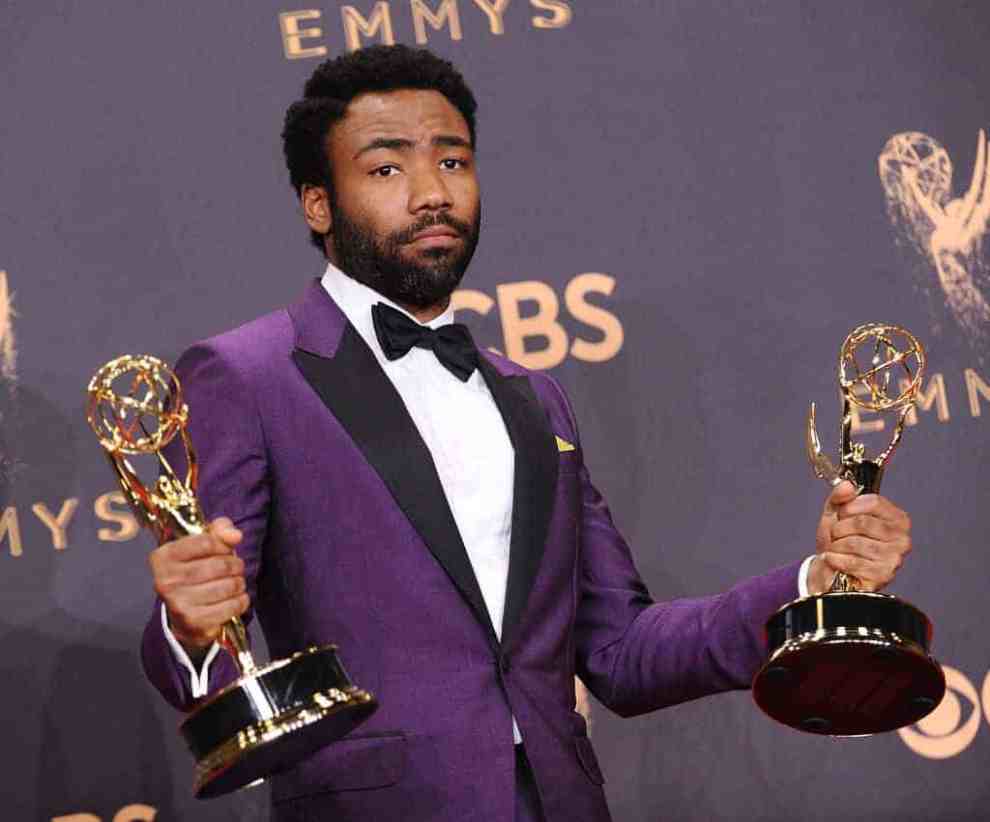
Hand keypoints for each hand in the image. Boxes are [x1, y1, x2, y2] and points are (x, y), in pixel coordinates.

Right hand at [149, 517, 248, 654]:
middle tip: (235, 568)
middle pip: (220, 565)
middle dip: (235, 565)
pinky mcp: (194, 621)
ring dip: (239, 583)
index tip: (225, 550)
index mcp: (163, 557)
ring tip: (235, 583)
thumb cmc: (195, 573)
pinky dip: (240, 601)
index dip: (223, 545)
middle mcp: (165, 581)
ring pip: (228, 586)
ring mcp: (178, 603)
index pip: (206, 542)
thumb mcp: (202, 545)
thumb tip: (235, 535)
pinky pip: (231, 606)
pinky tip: (235, 598)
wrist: (184, 615)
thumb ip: (219, 530)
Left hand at [808, 480, 912, 594]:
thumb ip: (840, 496)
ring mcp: (894, 559)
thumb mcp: (835, 512)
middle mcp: (901, 539)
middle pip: (863, 522)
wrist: (829, 568)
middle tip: (836, 534)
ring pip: (855, 542)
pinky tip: (834, 559)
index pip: (874, 502)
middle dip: (840, 528)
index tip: (842, 513)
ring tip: (836, 547)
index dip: (850, 506)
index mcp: (897, 519)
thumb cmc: (838, 540)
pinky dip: (836, 559)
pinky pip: (853, 562)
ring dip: (837, 545)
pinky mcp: (882, 576)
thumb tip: (847, 486)